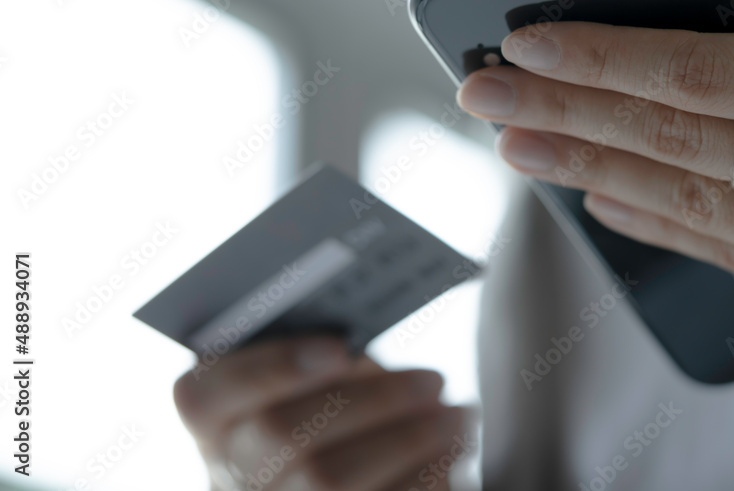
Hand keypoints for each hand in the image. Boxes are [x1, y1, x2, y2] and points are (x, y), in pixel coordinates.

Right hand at [173, 337, 467, 490]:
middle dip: (371, 401)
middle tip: (435, 379)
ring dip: (408, 441)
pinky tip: (453, 452)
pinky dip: (423, 476)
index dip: (271, 367)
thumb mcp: (315, 371)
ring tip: (461, 416)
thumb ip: (324, 345)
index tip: (341, 346)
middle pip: (283, 436)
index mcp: (212, 420)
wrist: (340, 468)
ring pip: (328, 479)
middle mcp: (226, 474)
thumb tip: (362, 327)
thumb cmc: (330, 403)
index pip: (204, 395)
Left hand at [456, 0, 733, 332]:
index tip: (526, 43)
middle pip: (671, 141)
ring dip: (588, 174)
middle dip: (563, 115)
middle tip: (480, 96)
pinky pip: (726, 257)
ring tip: (517, 148)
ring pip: (685, 208)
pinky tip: (597, 202)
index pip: (701, 74)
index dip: (602, 59)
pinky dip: (653, 226)